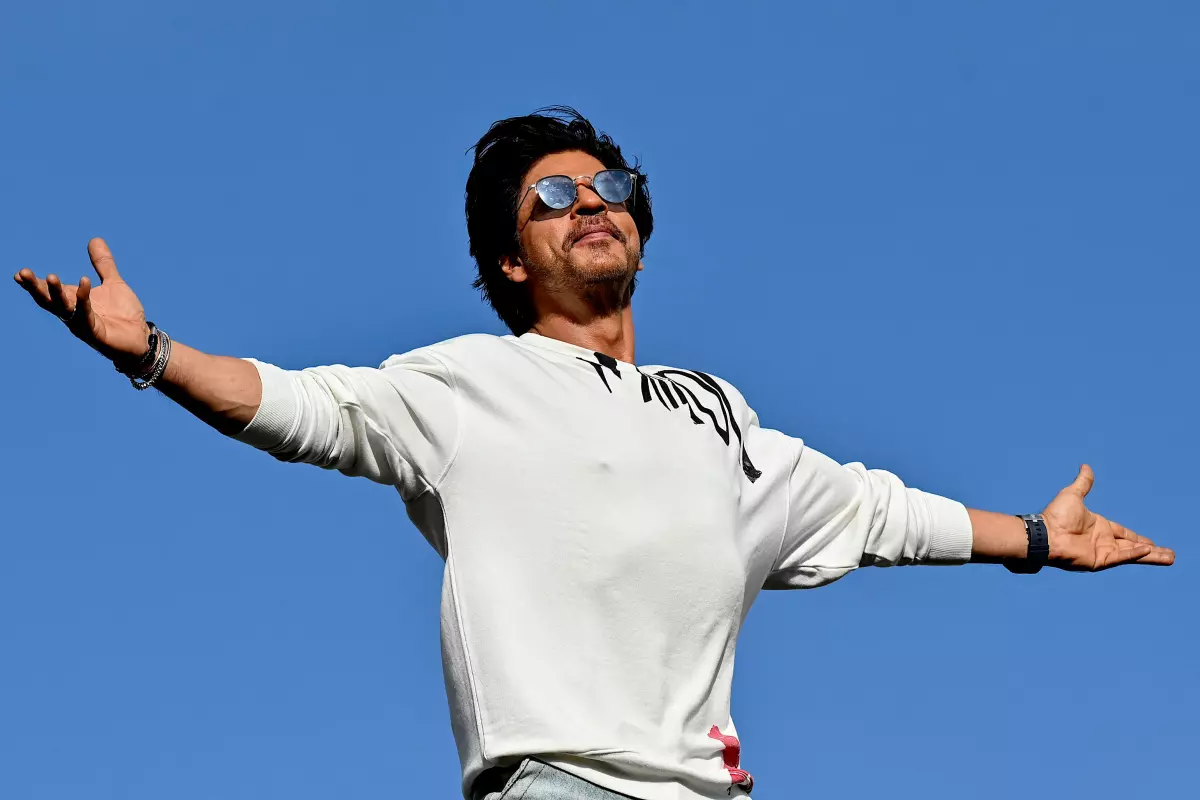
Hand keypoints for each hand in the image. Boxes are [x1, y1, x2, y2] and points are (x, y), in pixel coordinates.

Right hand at [14, 238, 151, 363]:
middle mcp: (73, 313)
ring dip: (55, 293)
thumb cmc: (124, 314)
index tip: (19, 273)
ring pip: (63, 307)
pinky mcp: (95, 332)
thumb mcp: (114, 284)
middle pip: (49, 300)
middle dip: (35, 287)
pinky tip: (85, 282)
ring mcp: (82, 323)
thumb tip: (94, 239)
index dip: (34, 284)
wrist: (142, 337)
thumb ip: (103, 264)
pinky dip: (83, 298)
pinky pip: (85, 314)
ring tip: (50, 276)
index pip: (49, 292)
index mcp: (74, 301)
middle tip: (23, 273)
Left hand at [1043, 465, 1174, 570]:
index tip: (1150, 543)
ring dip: (1151, 556)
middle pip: (1133, 546)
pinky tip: (1148, 550)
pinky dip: (1135, 553)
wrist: (1046, 533)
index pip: (1124, 533)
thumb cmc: (1056, 516)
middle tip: (1168, 554)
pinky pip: (1122, 556)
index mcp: (1099, 527)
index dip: (1137, 538)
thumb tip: (1086, 466)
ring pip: (1133, 554)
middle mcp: (1102, 541)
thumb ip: (1083, 483)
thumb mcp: (1073, 495)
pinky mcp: (1099, 560)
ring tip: (1170, 558)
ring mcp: (1102, 552)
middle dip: (1151, 551)